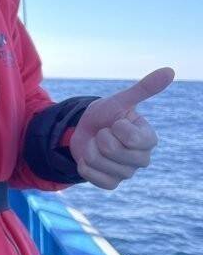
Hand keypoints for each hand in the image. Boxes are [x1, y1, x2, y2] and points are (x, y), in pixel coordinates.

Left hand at [69, 67, 174, 189]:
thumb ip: (144, 89)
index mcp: (149, 139)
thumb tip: (170, 70)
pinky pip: (94, 178)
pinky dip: (85, 166)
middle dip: (100, 137)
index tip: (115, 123)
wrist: (83, 130)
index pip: (131, 138)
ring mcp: (127, 173)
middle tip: (104, 134)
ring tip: (96, 145)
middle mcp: (142, 158)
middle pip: (113, 151)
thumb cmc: (105, 114)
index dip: (115, 127)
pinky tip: (89, 159)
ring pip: (100, 162)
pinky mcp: (111, 183)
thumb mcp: (121, 100)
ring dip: (90, 149)